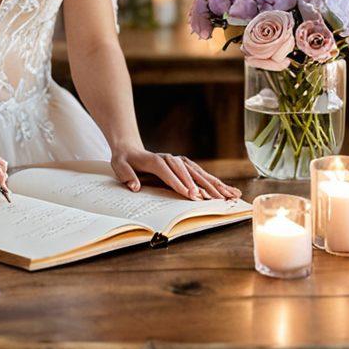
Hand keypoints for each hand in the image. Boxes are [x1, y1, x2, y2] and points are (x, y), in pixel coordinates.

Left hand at [111, 145, 241, 200]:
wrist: (130, 150)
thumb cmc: (124, 160)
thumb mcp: (119, 166)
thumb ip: (126, 176)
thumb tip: (135, 187)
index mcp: (155, 160)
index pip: (169, 172)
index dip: (180, 183)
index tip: (190, 195)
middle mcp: (170, 159)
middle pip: (188, 172)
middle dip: (202, 186)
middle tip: (214, 199)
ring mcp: (179, 161)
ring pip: (199, 173)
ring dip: (214, 184)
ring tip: (229, 195)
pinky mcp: (184, 165)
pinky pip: (201, 174)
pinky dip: (215, 182)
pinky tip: (228, 190)